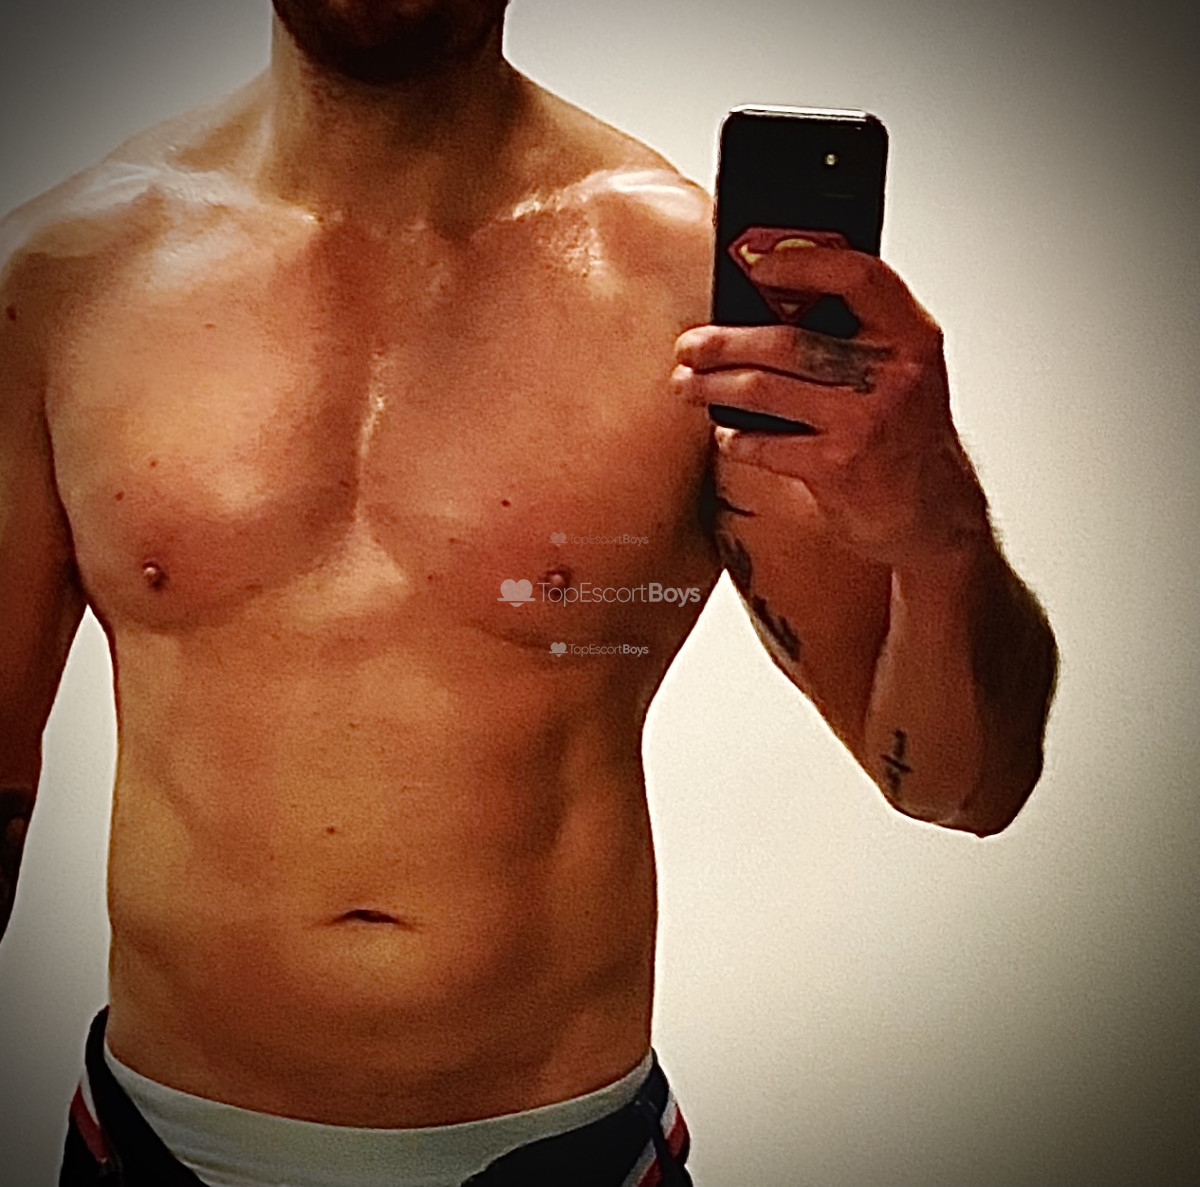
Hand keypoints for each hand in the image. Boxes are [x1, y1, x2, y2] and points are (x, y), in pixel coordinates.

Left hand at [674, 236, 988, 569]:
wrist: (935, 514)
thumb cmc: (907, 435)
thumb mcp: (904, 371)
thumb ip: (857, 333)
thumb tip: (770, 298)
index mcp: (912, 337)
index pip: (858, 277)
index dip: (803, 263)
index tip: (755, 264)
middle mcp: (892, 376)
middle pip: (790, 341)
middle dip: (726, 342)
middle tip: (689, 345)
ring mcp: (863, 423)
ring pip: (765, 390)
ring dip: (714, 385)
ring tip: (687, 383)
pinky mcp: (837, 468)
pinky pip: (766, 445)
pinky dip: (736, 438)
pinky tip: (726, 434)